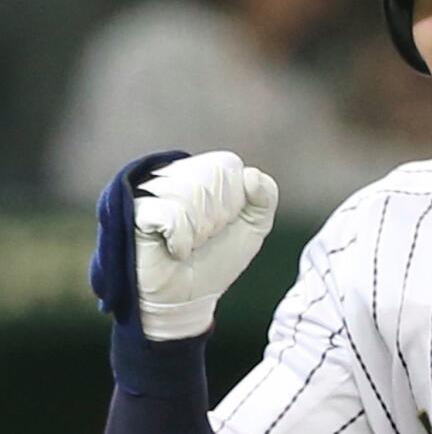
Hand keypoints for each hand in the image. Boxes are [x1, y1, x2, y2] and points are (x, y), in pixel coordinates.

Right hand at [133, 151, 277, 339]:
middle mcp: (170, 175)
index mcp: (199, 172)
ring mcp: (148, 193)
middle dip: (218, 216)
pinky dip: (182, 239)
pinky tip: (176, 251)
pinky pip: (169, 214)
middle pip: (211, 175)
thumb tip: (251, 175)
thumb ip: (264, 196)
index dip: (235, 199)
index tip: (224, 224)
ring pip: (192, 192)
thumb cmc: (216, 259)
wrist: (187, 300)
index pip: (227, 164)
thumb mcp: (254, 226)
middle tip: (204, 238)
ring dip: (201, 229)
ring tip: (190, 245)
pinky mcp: (133, 215)